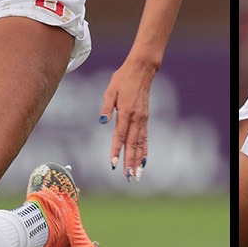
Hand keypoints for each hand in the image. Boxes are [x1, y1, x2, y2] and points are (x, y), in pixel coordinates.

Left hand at [100, 54, 158, 179]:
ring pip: (140, 143)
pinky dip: (145, 150)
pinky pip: (145, 137)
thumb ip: (107, 107)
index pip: (119, 136)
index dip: (116, 151)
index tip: (114, 164)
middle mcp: (136, 118)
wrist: (142, 70)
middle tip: (128, 176)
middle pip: (132, 144)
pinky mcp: (146, 119)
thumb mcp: (110, 90)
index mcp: (126, 112)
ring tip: (137, 174)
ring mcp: (143, 119)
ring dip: (138, 160)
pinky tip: (144, 161)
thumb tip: (102, 121)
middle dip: (130, 161)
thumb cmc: (123, 79)